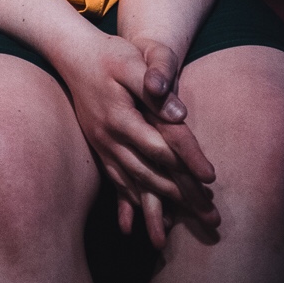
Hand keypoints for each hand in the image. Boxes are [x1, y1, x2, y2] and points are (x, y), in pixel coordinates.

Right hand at [57, 30, 218, 248]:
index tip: (211, 179)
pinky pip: (115, 182)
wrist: (72, 53)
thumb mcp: (131, 61)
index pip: (162, 146)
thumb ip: (154, 86)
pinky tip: (136, 222)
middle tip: (210, 218)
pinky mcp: (98, 147)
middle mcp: (109, 138)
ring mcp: (102, 145)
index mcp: (121, 117)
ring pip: (133, 184)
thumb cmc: (107, 53)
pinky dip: (129, 203)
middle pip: (151, 174)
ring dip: (158, 207)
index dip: (188, 161)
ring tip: (180, 229)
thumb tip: (180, 114)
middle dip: (182, 197)